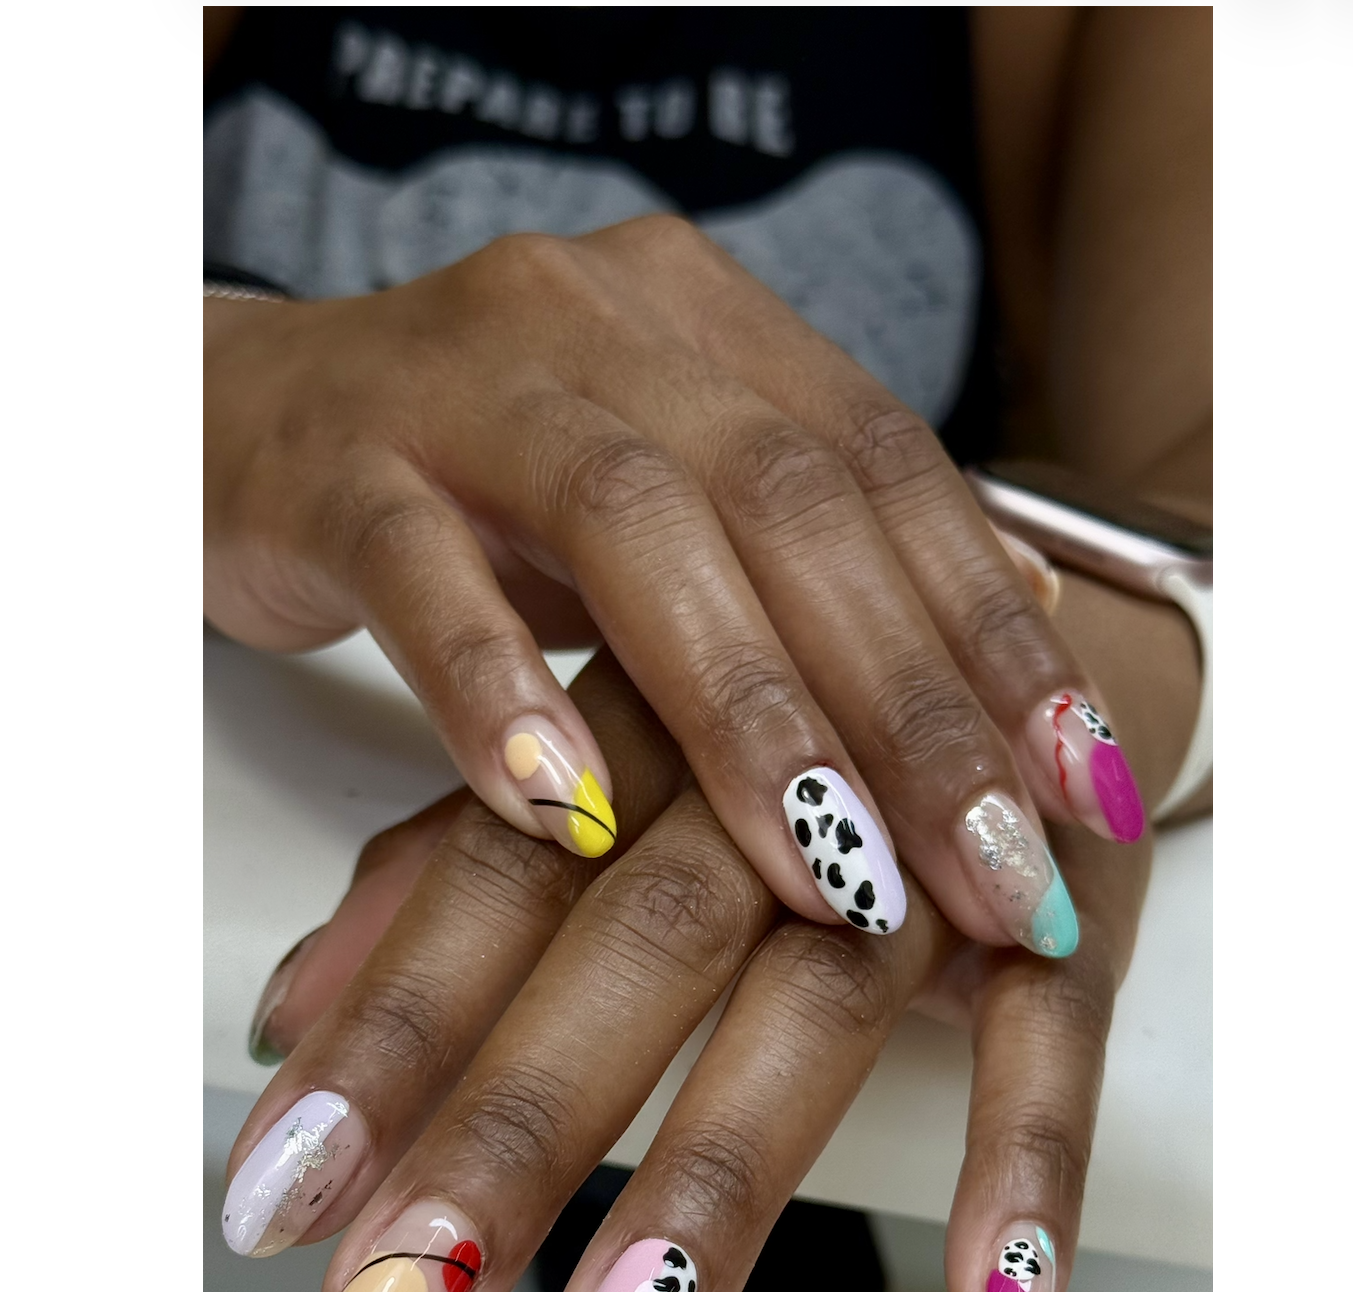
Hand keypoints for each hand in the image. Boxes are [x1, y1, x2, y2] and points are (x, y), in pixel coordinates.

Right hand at [205, 217, 1146, 957]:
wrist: (242, 422)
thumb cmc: (481, 495)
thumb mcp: (671, 512)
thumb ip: (823, 560)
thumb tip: (1032, 626)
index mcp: (709, 329)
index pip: (892, 473)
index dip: (999, 633)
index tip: (1085, 791)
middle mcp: (606, 322)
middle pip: (794, 503)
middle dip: (909, 709)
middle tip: (991, 882)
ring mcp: (462, 380)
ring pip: (635, 529)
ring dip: (752, 723)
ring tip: (837, 883)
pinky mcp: (331, 460)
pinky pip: (419, 572)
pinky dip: (500, 695)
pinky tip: (567, 819)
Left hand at [220, 644, 1152, 1291]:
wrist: (1013, 638)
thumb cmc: (776, 735)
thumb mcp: (599, 783)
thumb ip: (448, 876)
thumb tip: (281, 1010)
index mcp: (644, 731)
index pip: (495, 875)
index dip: (388, 1035)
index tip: (280, 1197)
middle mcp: (779, 783)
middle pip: (640, 937)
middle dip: (515, 1129)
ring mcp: (935, 846)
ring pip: (825, 996)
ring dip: (724, 1174)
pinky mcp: (1072, 906)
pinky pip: (1055, 1034)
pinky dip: (1031, 1156)